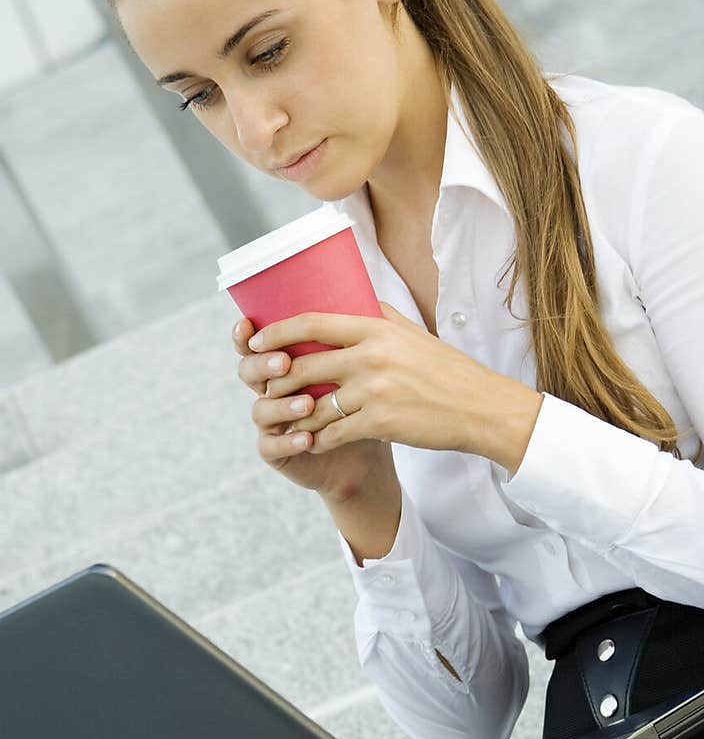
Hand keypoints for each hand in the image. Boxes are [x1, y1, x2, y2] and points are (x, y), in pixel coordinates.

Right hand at [232, 316, 396, 499]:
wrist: (371, 449)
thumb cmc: (365, 400)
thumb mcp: (360, 365)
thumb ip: (351, 335)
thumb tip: (364, 291)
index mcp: (285, 362)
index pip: (256, 343)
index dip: (244, 335)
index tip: (248, 324)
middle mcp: (271, 389)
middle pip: (248, 371)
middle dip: (262, 365)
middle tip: (285, 363)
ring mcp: (271, 421)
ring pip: (260, 409)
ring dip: (282, 405)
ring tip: (308, 404)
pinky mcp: (277, 452)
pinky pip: (271, 446)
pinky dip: (289, 441)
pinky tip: (307, 439)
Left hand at [248, 302, 543, 469]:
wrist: (481, 408)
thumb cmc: (446, 370)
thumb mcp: (413, 333)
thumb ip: (379, 316)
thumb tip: (352, 296)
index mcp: (376, 329)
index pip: (312, 323)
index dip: (277, 332)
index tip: (256, 341)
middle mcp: (371, 357)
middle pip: (303, 366)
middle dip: (277, 379)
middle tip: (264, 387)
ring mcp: (374, 392)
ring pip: (314, 405)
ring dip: (295, 415)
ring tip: (284, 419)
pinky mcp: (379, 424)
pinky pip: (332, 433)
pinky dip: (317, 440)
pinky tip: (310, 442)